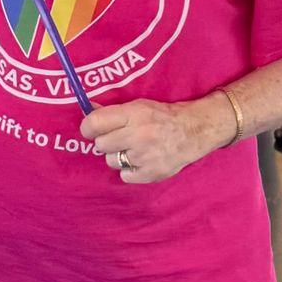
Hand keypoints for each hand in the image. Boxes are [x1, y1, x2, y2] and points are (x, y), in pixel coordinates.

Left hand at [82, 96, 232, 183]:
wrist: (194, 131)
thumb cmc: (162, 116)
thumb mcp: (138, 105)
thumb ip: (112, 111)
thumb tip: (87, 108)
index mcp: (133, 114)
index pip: (95, 123)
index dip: (88, 127)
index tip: (90, 130)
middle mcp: (138, 135)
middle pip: (100, 145)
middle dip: (106, 142)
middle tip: (118, 138)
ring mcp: (145, 156)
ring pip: (111, 161)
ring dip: (118, 156)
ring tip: (133, 149)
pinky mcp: (152, 173)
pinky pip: (125, 176)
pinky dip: (130, 170)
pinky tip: (141, 161)